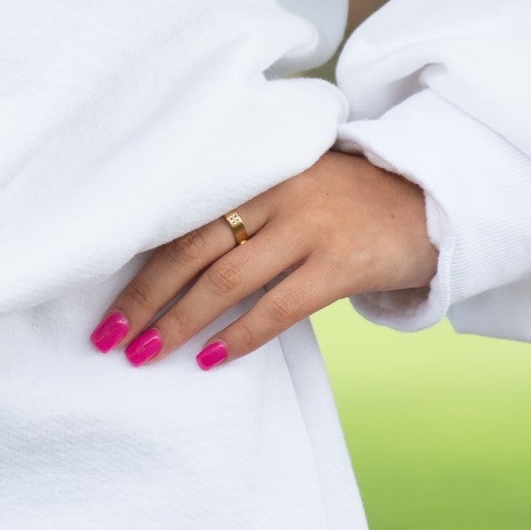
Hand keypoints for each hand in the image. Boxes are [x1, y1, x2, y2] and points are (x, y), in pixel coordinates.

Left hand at [90, 148, 436, 370]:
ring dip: (179, 322)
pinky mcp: (340, 264)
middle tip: (107, 338)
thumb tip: (165, 268)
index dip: (137, 262)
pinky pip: (279, 308)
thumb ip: (238, 209)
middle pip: (191, 250)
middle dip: (144, 298)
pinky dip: (241, 336)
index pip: (180, 218)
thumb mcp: (287, 184)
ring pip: (226, 281)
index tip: (102, 302)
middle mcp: (274, 194)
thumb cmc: (342, 199)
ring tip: (145, 354)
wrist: (428, 199)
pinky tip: (211, 360)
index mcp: (253, 169)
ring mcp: (309, 228)